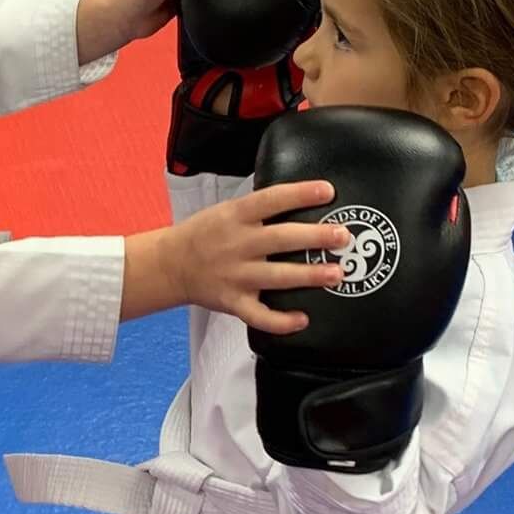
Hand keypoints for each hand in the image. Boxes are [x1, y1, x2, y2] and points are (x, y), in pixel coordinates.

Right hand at [120, 181, 347, 329]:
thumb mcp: (226, 211)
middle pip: (281, 239)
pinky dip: (281, 322)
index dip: (300, 194)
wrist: (170, 265)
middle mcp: (237, 244)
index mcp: (235, 216)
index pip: (271, 200)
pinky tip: (303, 320)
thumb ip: (260, 208)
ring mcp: (235, 275)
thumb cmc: (204, 234)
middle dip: (315, 236)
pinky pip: (259, 316)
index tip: (327, 191)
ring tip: (336, 274)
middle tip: (343, 236)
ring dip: (308, 275)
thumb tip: (303, 198)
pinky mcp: (232, 301)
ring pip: (276, 277)